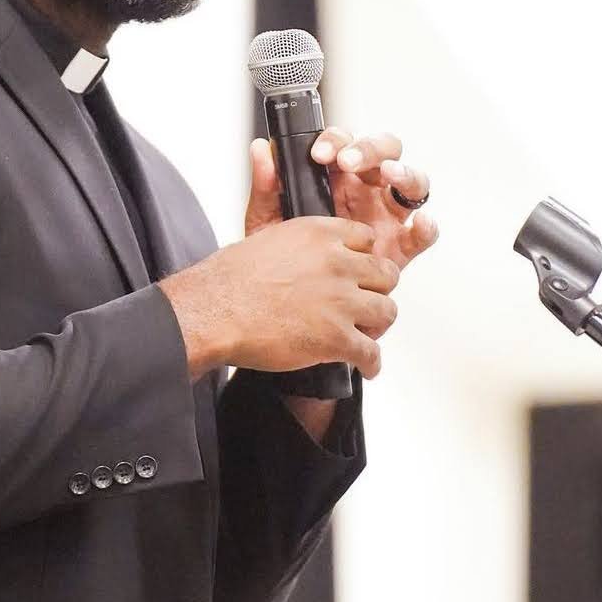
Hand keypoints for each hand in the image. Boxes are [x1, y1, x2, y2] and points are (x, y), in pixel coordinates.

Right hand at [157, 216, 398, 381]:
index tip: (360, 270)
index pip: (367, 239)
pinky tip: (366, 367)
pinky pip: (371, 353)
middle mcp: (338, 263)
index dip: (364, 257)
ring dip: (377, 325)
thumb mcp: (267, 236)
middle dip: (378, 289)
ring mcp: (341, 301)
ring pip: (386, 312)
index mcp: (321, 234)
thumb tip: (305, 257)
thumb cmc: (230, 279)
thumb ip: (298, 243)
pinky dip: (371, 363)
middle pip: (386, 274)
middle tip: (366, 302)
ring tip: (366, 334)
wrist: (214, 310)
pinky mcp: (336, 338)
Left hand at [244, 130, 438, 271]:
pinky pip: (421, 233)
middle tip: (349, 161)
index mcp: (335, 177)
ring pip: (410, 183)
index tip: (320, 154)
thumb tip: (260, 149)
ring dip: (404, 174)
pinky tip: (420, 222)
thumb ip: (266, 185)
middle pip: (384, 153)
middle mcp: (365, 190)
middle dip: (370, 150)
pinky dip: (426, 226)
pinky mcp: (400, 246)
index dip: (337, 141)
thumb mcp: (268, 218)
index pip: (344, 144)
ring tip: (389, 174)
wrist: (290, 301)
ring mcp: (386, 215)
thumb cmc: (283, 256)